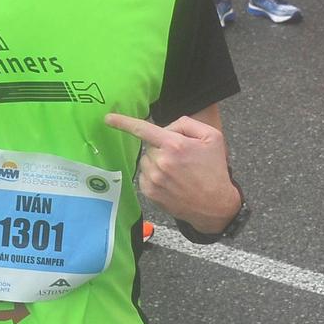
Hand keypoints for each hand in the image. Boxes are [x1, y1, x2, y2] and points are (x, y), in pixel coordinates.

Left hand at [104, 112, 238, 231]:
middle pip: (150, 146)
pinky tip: (170, 182)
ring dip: (156, 162)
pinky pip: (144, 176)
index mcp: (174, 145)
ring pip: (146, 161)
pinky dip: (154, 176)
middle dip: (161, 148)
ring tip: (177, 172)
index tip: (108, 118)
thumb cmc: (214, 169)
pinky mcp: (150, 193)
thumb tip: (165, 128)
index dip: (123, 122)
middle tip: (181, 158)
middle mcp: (160, 162)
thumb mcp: (212, 137)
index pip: (143, 129)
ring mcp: (154, 179)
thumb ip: (186, 124)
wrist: (215, 205)